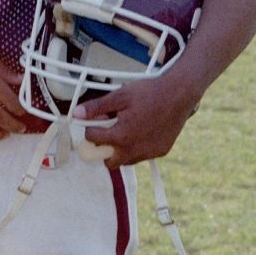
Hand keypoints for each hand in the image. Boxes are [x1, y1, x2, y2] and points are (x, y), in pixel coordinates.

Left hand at [73, 76, 201, 168]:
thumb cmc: (150, 93)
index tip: (96, 121)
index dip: (91, 128)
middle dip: (104, 149)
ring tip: (127, 128)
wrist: (179, 94)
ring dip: (121, 149)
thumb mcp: (120, 96)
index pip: (93, 139)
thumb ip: (97, 107)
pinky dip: (138, 147)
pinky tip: (142, 130)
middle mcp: (134, 150)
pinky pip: (142, 155)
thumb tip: (76, 113)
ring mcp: (148, 153)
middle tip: (108, 132)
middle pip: (108, 161)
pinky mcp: (160, 152)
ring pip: (126, 160)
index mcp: (121, 136)